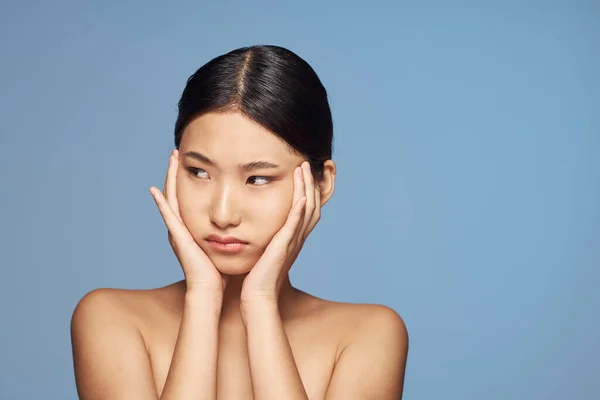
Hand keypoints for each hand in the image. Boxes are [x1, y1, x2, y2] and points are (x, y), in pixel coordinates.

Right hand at [149, 149, 228, 294]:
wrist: (211, 290)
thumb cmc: (220, 271)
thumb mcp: (225, 244)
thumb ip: (230, 232)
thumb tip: (245, 222)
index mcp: (194, 227)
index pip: (191, 196)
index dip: (190, 178)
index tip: (193, 160)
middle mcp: (183, 227)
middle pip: (177, 193)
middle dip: (176, 172)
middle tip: (176, 152)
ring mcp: (177, 231)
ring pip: (171, 198)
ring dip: (169, 178)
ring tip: (169, 158)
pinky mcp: (177, 238)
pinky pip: (167, 216)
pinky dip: (160, 203)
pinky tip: (154, 189)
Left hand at [240, 161, 320, 303]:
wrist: (256, 295)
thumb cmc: (256, 275)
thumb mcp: (264, 249)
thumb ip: (266, 235)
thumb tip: (257, 222)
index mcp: (293, 236)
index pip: (306, 208)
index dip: (308, 189)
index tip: (302, 170)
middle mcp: (297, 237)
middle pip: (312, 204)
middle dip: (310, 182)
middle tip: (306, 163)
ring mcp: (292, 242)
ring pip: (306, 210)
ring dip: (306, 188)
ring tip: (303, 169)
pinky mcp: (284, 247)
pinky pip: (295, 225)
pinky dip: (300, 210)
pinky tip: (301, 196)